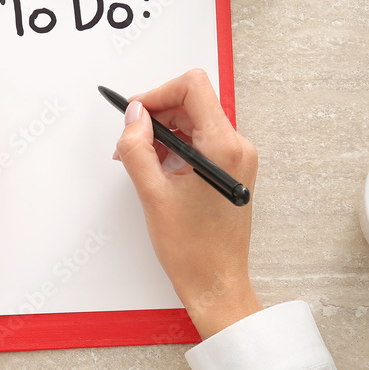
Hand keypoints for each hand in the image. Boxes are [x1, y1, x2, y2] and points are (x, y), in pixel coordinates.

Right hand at [115, 69, 260, 339]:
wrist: (216, 282)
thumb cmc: (192, 249)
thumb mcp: (152, 194)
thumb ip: (137, 147)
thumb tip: (134, 116)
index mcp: (223, 147)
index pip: (193, 86)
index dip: (158, 93)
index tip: (135, 114)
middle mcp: (237, 147)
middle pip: (193, 101)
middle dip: (157, 113)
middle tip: (130, 141)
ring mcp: (238, 158)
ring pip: (196, 120)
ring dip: (165, 131)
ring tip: (142, 161)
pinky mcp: (233, 169)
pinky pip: (202, 140)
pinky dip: (177, 146)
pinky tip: (160, 170)